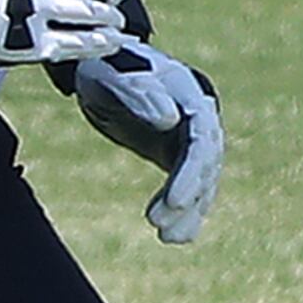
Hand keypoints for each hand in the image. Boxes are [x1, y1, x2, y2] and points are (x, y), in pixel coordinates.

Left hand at [64, 39, 222, 243]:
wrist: (97, 66)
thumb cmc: (103, 63)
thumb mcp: (114, 74)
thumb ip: (140, 92)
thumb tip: (170, 118)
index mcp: (188, 92)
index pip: (201, 138)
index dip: (192, 171)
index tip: (177, 201)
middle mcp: (197, 116)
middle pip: (205, 163)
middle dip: (188, 197)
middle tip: (162, 226)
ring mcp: (189, 135)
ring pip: (200, 179)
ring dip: (188, 211)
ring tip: (168, 238)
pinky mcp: (176, 151)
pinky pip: (186, 183)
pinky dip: (182, 209)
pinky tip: (171, 233)